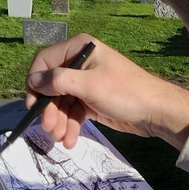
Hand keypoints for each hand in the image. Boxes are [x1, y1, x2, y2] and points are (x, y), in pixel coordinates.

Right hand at [23, 34, 188, 149]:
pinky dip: (69, 126)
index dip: (35, 82)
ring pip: (60, 102)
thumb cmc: (125, 92)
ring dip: (59, 121)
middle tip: (49, 128)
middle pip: (51, 86)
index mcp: (79, 49)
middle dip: (49, 109)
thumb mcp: (89, 85)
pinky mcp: (90, 101)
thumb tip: (33, 80)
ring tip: (62, 138)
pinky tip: (70, 140)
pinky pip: (72, 112)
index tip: (32, 104)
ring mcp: (85, 83)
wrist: (156, 113)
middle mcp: (79, 63)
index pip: (44, 61)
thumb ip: (58, 81)